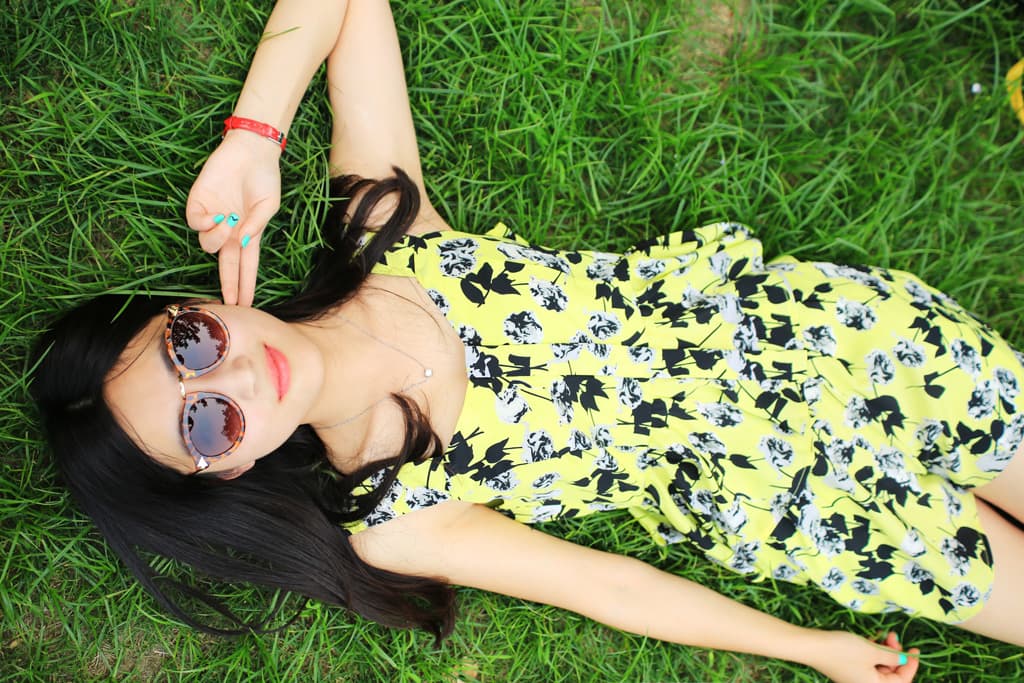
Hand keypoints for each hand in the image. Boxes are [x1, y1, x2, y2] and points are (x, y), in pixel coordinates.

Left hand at [185, 130, 281, 305]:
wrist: (250, 150)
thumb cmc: (265, 177)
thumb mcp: (269, 205)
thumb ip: (257, 225)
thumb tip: (244, 241)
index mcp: (248, 233)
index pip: (246, 266)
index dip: (246, 286)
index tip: (246, 305)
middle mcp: (230, 230)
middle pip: (225, 264)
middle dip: (228, 284)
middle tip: (230, 302)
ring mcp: (213, 217)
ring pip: (207, 244)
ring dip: (217, 239)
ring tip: (229, 223)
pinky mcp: (198, 202)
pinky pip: (194, 223)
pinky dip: (203, 224)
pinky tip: (217, 216)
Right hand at [806, 630, 919, 682]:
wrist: (812, 646)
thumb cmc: (843, 650)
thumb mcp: (872, 651)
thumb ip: (892, 656)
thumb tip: (903, 659)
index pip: (901, 680)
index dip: (910, 665)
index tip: (915, 650)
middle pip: (890, 674)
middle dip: (895, 655)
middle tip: (893, 636)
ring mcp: (856, 677)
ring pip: (879, 666)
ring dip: (884, 651)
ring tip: (883, 635)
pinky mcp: (849, 669)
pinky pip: (868, 663)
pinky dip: (873, 652)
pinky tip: (872, 639)